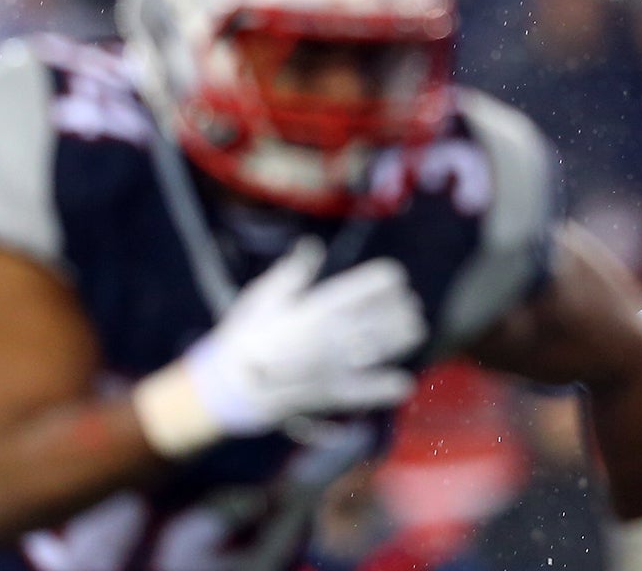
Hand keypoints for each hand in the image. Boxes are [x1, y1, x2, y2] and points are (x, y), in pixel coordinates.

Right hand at [133, 240, 424, 456]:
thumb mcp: (263, 296)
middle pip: (389, 314)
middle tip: (408, 305)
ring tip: (414, 330)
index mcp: (321, 306)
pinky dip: (391, 387)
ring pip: (388, 346)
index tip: (393, 279)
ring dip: (406, 336)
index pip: (374, 283)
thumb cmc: (245, 337)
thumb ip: (293, 273)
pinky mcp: (333, 394)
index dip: (388, 279)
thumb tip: (311, 247)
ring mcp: (338, 364)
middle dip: (403, 308)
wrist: (228, 387)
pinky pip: (371, 390)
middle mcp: (336, 334)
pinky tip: (403, 382)